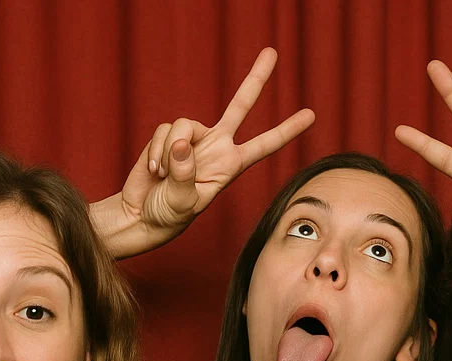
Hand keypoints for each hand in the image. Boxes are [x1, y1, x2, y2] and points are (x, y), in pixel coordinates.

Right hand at [90, 47, 313, 258]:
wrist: (141, 215)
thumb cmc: (168, 217)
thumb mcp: (183, 203)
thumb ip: (184, 173)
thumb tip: (180, 143)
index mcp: (230, 166)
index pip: (264, 145)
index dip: (286, 130)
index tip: (310, 115)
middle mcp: (215, 147)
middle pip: (239, 106)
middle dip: (256, 79)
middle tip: (273, 52)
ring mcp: (191, 140)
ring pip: (184, 124)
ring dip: (169, 150)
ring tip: (163, 176)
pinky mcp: (168, 136)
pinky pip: (163, 131)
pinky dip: (155, 151)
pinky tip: (154, 171)